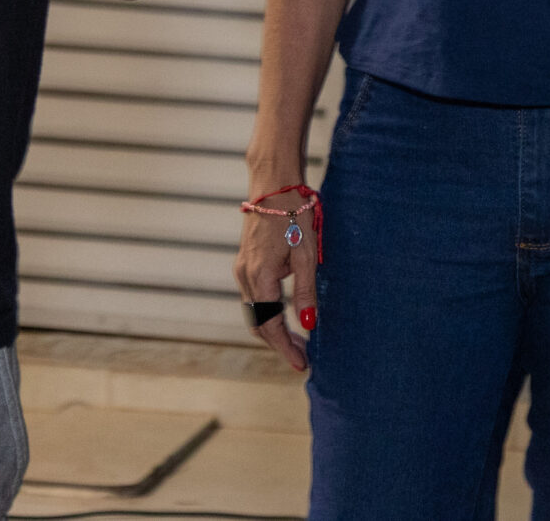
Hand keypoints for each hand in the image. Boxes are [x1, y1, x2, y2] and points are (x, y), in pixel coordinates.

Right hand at [232, 187, 319, 373]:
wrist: (274, 185)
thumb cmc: (295, 216)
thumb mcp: (307, 255)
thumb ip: (306, 292)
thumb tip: (308, 325)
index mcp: (260, 277)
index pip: (270, 326)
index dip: (285, 348)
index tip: (302, 364)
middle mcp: (245, 276)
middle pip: (258, 324)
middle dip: (279, 343)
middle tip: (302, 356)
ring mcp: (241, 269)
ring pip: (254, 312)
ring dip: (273, 329)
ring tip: (298, 339)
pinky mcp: (244, 263)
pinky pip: (253, 297)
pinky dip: (267, 312)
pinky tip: (285, 314)